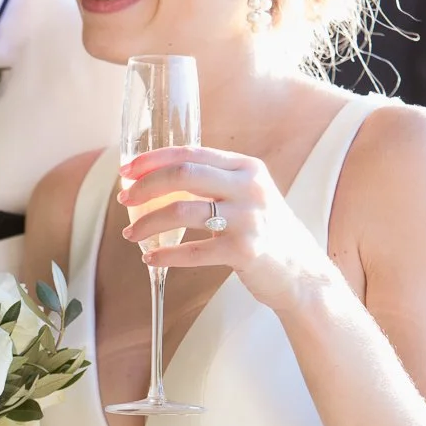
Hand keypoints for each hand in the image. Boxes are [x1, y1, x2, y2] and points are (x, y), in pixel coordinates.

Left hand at [119, 145, 330, 312]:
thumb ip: (214, 182)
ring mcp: (249, 219)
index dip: (152, 160)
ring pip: (182, 211)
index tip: (126, 172)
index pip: (190, 153)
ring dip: (148, 224)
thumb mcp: (248, 195)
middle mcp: (249, 188)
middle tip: (124, 201)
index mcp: (246, 168)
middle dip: (145, 187)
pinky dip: (166, 255)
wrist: (301, 272)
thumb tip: (156, 179)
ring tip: (131, 235)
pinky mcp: (245, 251)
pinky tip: (151, 258)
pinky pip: (194, 250)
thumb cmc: (266, 232)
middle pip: (183, 175)